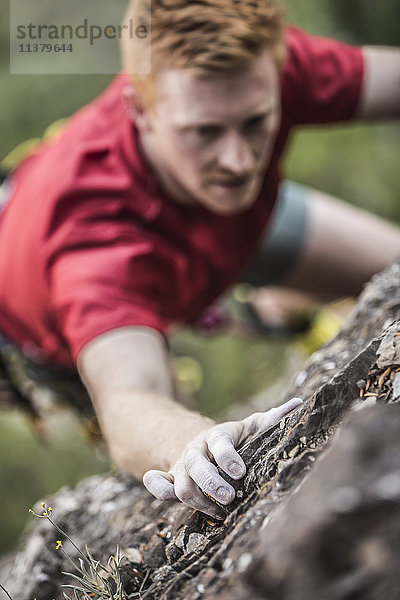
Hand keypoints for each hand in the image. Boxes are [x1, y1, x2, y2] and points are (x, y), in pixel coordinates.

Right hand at [143, 397, 302, 518]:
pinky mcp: (172, 480)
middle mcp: (196, 450)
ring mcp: (182, 466)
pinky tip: (169, 496)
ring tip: (222, 512)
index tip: (240, 471)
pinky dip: (158, 489)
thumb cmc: (233, 440)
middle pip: (196, 466)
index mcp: (216, 436)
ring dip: (199, 500)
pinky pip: (158, 485)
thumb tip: (298, 403)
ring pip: (182, 486)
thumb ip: (270, 419)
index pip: (219, 442)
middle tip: (229, 497)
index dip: (227, 456)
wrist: (200, 443)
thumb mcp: (249, 428)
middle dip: (211, 483)